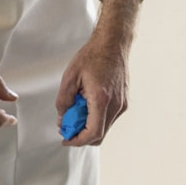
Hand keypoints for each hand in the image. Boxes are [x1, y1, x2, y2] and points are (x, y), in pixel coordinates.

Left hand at [55, 31, 128, 145]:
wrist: (113, 44)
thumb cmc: (93, 56)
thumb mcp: (70, 77)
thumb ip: (64, 101)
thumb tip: (62, 119)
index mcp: (101, 99)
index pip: (92, 132)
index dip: (78, 141)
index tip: (67, 139)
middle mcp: (116, 105)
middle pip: (99, 135)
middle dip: (81, 136)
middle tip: (68, 127)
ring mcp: (122, 104)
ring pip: (105, 127)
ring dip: (89, 126)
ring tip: (77, 110)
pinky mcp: (123, 101)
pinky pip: (109, 118)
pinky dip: (96, 118)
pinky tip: (87, 104)